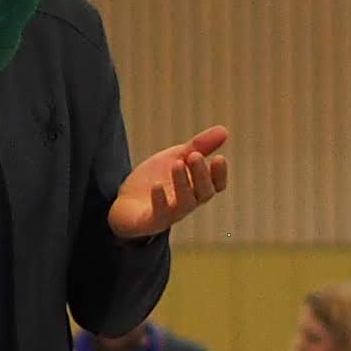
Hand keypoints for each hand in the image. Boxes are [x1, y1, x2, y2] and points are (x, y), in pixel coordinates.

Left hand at [108, 126, 232, 238]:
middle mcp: (188, 203)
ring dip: (183, 183)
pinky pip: (160, 214)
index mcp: (196, 188)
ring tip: (177, 163)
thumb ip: (198, 147)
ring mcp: (171, 214)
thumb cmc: (156, 179)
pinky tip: (156, 186)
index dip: (220, 174)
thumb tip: (224, 129)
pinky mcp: (152, 221)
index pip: (216, 185)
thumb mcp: (176, 157)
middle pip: (203, 193)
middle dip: (201, 174)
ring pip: (184, 203)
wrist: (126, 203)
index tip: (219, 158)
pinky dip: (160, 200)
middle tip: (194, 155)